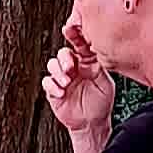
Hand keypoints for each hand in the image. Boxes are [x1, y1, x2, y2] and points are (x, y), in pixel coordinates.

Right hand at [42, 29, 114, 146]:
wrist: (91, 123)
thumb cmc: (101, 102)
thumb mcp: (105, 82)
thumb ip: (99, 67)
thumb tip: (98, 50)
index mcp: (86, 62)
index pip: (79, 45)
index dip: (74, 35)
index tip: (70, 29)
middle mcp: (73, 67)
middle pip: (63, 53)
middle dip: (64, 58)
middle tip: (70, 67)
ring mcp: (62, 78)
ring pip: (52, 64)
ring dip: (58, 71)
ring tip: (66, 82)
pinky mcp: (53, 91)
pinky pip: (47, 82)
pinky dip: (52, 86)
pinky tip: (61, 92)